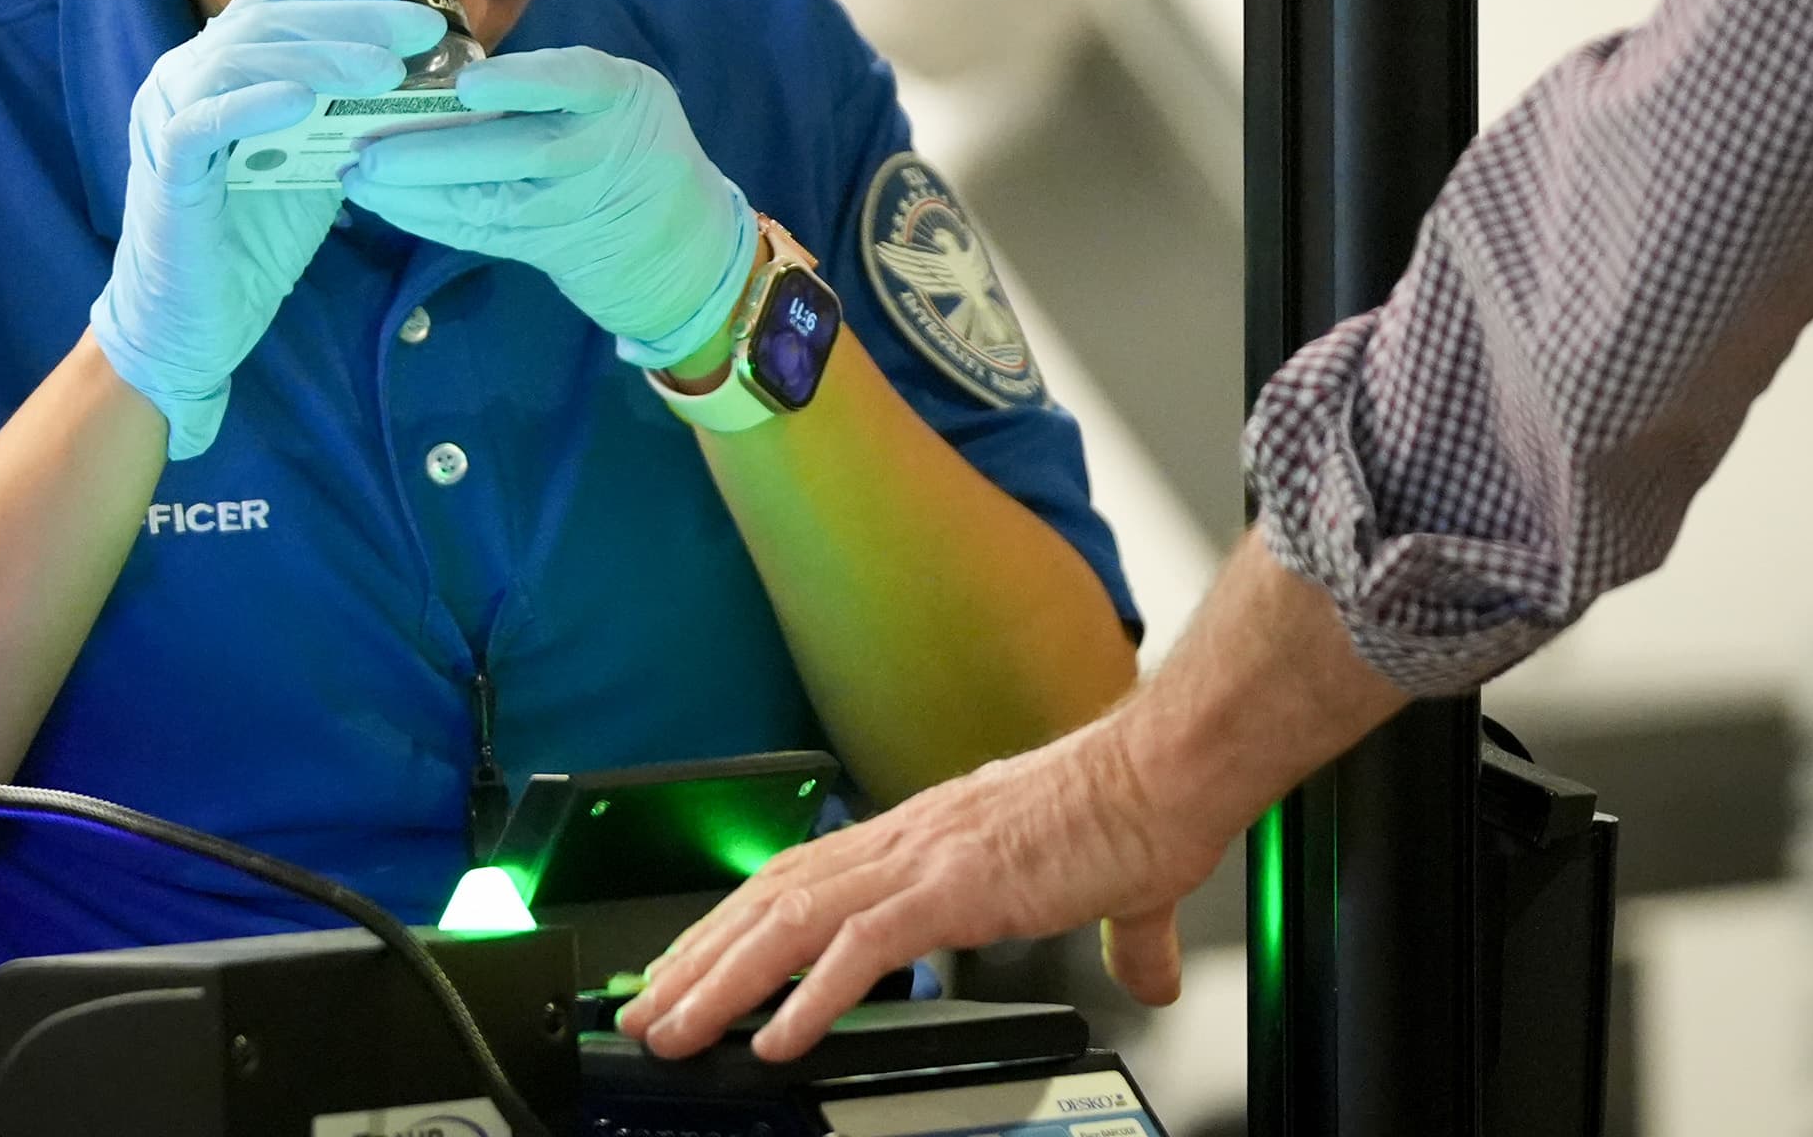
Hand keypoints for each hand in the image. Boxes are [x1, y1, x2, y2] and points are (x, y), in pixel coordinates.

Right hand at [89, 0, 446, 456]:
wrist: (197, 325)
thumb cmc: (253, 239)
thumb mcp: (315, 160)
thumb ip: (348, 112)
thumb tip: (420, 71)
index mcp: (217, 67)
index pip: (276, 1)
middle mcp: (184, 77)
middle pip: (268, 20)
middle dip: (351, 16)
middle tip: (422, 28)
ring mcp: (167, 119)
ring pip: (239, 58)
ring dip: (318, 57)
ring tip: (386, 69)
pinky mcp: (165, 170)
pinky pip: (203, 123)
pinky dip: (254, 104)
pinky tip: (305, 102)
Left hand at [342, 46, 755, 368]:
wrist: (669, 229)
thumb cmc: (622, 128)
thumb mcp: (612, 87)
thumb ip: (549, 76)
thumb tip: (442, 61)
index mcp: (615, 95)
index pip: (574, 80)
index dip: (523, 82)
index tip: (467, 85)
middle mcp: (594, 152)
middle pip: (517, 154)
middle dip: (436, 153)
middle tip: (369, 147)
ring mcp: (566, 208)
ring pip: (485, 202)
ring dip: (412, 192)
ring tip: (357, 174)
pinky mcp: (537, 244)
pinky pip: (475, 232)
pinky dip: (423, 217)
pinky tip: (379, 201)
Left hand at [615, 710, 1222, 1061]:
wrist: (1167, 775)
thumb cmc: (1135, 814)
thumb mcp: (1104, 888)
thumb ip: (1111, 934)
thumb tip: (1142, 970)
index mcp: (922, 838)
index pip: (797, 879)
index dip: (734, 924)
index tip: (691, 963)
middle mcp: (903, 842)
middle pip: (768, 899)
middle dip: (697, 959)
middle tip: (646, 1009)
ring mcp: (923, 861)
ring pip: (789, 923)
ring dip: (722, 981)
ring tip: (676, 1028)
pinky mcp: (956, 890)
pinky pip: (862, 949)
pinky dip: (809, 995)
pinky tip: (777, 1037)